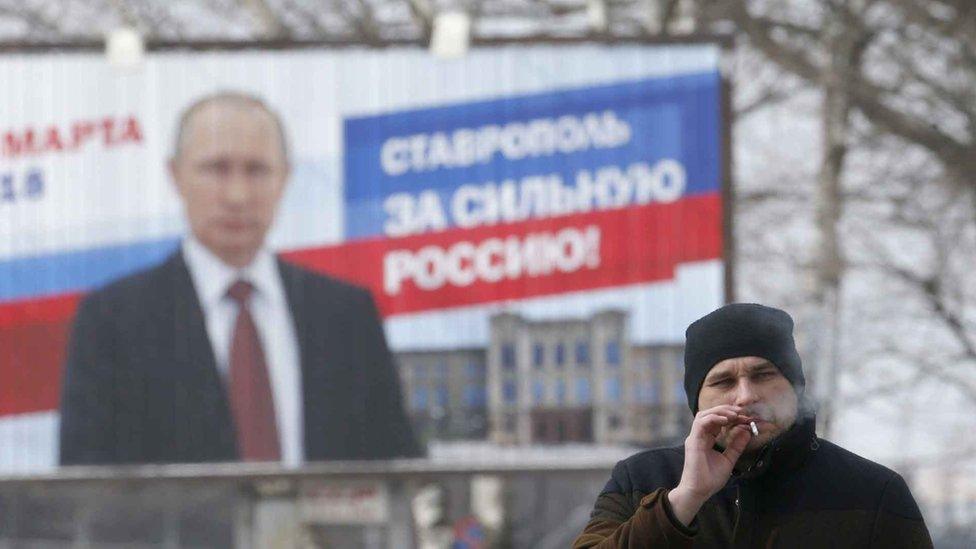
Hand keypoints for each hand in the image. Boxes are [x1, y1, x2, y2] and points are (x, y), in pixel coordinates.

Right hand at [667, 405, 751, 525]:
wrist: (699, 491)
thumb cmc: (710, 479)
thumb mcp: (729, 460)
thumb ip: (736, 446)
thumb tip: (746, 432)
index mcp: (706, 439)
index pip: (716, 421)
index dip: (730, 417)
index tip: (745, 418)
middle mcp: (699, 436)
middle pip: (709, 414)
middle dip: (725, 410)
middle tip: (741, 412)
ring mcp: (694, 437)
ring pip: (703, 415)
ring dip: (719, 412)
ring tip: (734, 414)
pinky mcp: (693, 441)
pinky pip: (701, 423)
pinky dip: (713, 418)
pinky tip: (725, 420)